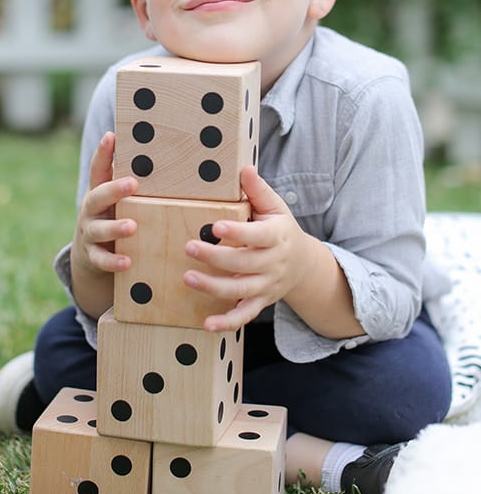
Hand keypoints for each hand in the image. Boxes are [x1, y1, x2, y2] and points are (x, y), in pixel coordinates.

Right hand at [72, 132, 138, 275]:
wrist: (90, 254)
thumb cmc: (113, 216)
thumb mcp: (117, 199)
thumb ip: (131, 182)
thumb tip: (160, 154)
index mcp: (99, 192)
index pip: (98, 169)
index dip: (103, 153)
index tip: (111, 136)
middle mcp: (91, 210)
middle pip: (97, 196)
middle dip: (114, 190)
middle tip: (132, 184)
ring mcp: (90, 233)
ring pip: (99, 229)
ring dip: (115, 228)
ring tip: (131, 227)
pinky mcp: (93, 256)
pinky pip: (102, 260)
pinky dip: (113, 261)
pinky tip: (127, 262)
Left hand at [183, 165, 315, 331]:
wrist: (304, 265)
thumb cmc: (281, 229)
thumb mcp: (276, 207)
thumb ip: (258, 190)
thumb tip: (244, 168)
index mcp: (277, 236)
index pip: (258, 236)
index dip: (238, 232)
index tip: (215, 226)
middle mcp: (274, 263)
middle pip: (244, 263)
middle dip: (215, 257)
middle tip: (189, 247)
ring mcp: (267, 285)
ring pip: (240, 290)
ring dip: (213, 287)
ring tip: (188, 278)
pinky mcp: (260, 302)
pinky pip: (244, 315)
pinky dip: (227, 323)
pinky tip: (207, 325)